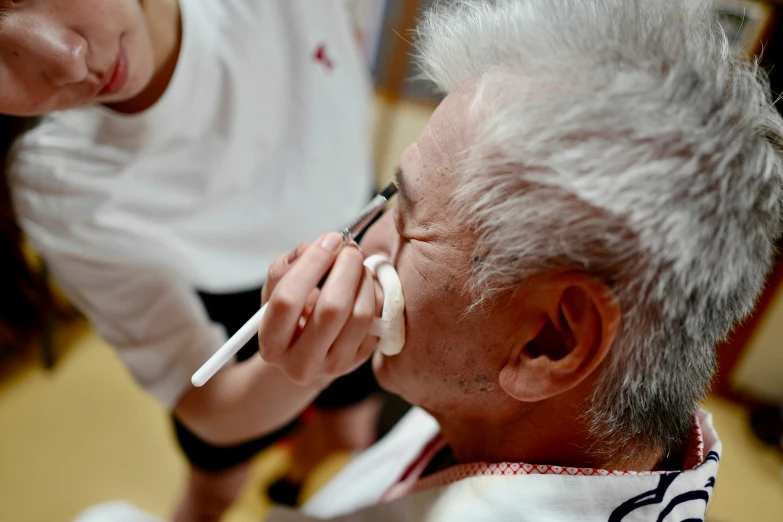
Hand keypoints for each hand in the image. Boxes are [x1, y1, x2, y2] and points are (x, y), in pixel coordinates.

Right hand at [259, 233, 378, 385]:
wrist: (307, 353)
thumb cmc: (290, 317)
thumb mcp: (273, 294)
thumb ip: (284, 270)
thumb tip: (312, 248)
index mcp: (272, 345)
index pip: (288, 300)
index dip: (312, 263)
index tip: (329, 240)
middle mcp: (302, 364)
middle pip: (332, 308)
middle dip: (345, 267)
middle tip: (349, 247)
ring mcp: (335, 365)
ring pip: (360, 314)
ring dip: (363, 278)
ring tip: (356, 264)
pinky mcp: (361, 360)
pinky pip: (378, 319)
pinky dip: (375, 292)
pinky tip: (364, 281)